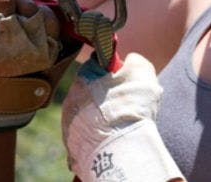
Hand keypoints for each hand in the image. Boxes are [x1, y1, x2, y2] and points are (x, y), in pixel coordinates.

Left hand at [62, 53, 183, 181]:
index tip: (124, 82)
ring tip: (119, 129)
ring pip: (87, 118)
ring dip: (100, 120)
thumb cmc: (132, 107)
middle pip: (90, 92)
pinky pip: (86, 141)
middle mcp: (70, 99)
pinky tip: (113, 144)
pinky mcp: (73, 149)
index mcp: (84, 76)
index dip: (112, 71)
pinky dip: (98, 142)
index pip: (95, 65)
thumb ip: (134, 60)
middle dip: (105, 97)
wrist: (121, 151)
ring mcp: (69, 126)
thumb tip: (130, 61)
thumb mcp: (141, 71)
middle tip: (124, 107)